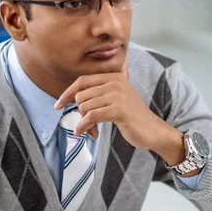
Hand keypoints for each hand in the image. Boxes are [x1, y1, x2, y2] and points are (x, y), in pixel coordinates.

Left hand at [54, 60, 184, 162]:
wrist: (153, 131)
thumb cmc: (133, 117)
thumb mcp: (118, 98)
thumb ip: (101, 93)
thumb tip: (75, 96)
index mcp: (114, 77)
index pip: (82, 81)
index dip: (67, 93)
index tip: (57, 105)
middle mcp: (115, 82)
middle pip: (81, 96)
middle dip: (80, 114)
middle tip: (87, 126)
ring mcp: (118, 95)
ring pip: (85, 107)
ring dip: (84, 123)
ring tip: (92, 131)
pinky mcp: (119, 110)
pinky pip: (91, 117)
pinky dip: (84, 127)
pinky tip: (86, 134)